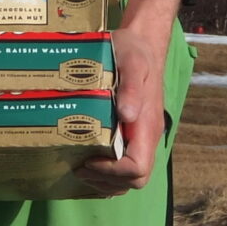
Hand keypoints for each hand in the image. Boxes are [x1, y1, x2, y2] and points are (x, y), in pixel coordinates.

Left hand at [78, 0, 180, 195]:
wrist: (141, 44)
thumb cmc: (133, 52)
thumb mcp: (132, 62)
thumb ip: (131, 87)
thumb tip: (127, 115)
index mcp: (146, 125)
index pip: (138, 168)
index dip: (112, 173)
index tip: (89, 160)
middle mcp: (146, 136)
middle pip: (135, 180)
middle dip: (105, 181)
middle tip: (79, 166)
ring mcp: (141, 137)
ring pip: (130, 179)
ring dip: (105, 181)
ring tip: (81, 166)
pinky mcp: (133, 135)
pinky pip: (125, 166)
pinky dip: (107, 173)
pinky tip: (88, 160)